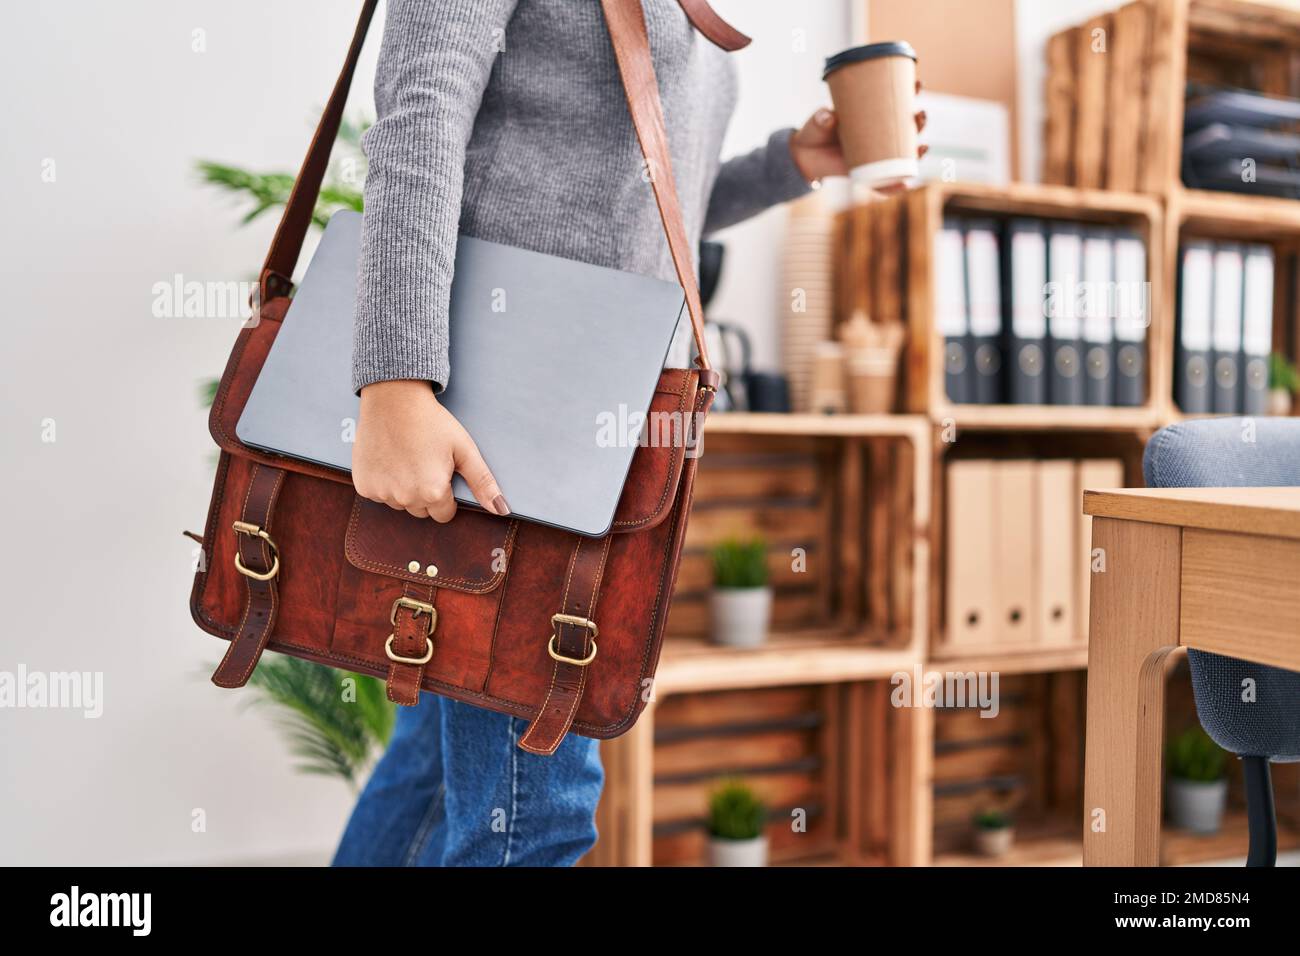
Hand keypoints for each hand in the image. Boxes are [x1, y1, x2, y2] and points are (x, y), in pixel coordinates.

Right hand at [353, 379, 508, 520]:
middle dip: (426, 493)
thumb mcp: (464, 450)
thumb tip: (501, 509)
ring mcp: (382, 493)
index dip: (446, 494)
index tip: (442, 472)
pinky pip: (379, 495)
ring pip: (400, 503)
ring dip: (404, 489)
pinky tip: (390, 458)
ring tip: (407, 458)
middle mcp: (405, 498)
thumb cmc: (433, 423)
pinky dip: (384, 482)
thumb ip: (483, 483)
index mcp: (432, 492)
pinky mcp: (364, 486)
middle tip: (424, 462)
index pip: (444, 514)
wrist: (394, 399)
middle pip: (422, 511)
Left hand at [790, 80, 928, 186]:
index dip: (911, 93)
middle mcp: (880, 137)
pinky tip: (906, 183)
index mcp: (873, 117)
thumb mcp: (818, 121)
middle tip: (920, 114)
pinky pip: (885, 183)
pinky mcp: (867, 175)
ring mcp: (875, 156)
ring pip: (903, 155)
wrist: (805, 155)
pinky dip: (895, 185)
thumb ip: (822, 118)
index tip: (917, 84)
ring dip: (917, 152)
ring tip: (924, 147)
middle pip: (908, 130)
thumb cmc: (816, 131)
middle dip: (919, 122)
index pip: (897, 104)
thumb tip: (829, 117)